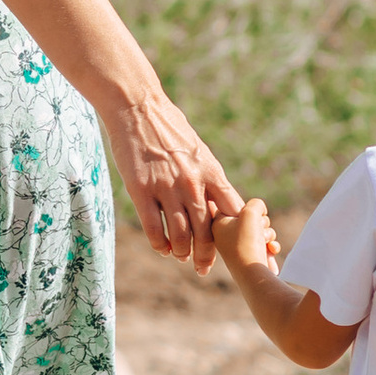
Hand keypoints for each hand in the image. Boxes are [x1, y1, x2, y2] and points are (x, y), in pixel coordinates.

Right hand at [104, 81, 243, 269]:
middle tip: (203, 267)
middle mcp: (193, 183)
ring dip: (182, 252)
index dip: (238, 237)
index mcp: (211, 172)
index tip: (237, 250)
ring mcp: (166, 188)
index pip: (232, 213)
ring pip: (181, 235)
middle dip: (206, 255)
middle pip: (206, 232)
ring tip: (180, 256)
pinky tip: (162, 248)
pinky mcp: (141, 190)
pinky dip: (160, 244)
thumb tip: (218, 200)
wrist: (137, 106)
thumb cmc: (168, 126)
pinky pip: (154, 227)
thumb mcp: (199, 150)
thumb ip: (208, 177)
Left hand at [220, 196, 280, 276]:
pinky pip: (263, 243)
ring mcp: (238, 246)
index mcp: (218, 223)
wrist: (252, 274)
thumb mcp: (251, 212)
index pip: (232, 205)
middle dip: (261, 223)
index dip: (246, 209)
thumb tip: (259, 211)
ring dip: (267, 234)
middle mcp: (226, 235)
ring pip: (259, 230)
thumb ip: (256, 204)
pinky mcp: (249, 256)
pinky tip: (272, 250)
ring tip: (264, 242)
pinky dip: (270, 245)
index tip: (247, 216)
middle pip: (249, 218)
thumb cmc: (247, 242)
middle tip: (259, 231)